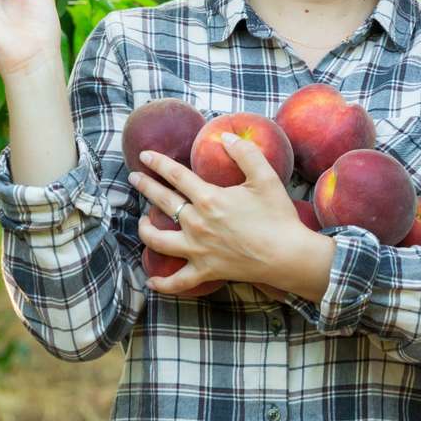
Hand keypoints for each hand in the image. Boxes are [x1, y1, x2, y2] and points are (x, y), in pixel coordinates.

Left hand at [132, 133, 335, 301]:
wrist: (286, 255)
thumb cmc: (277, 215)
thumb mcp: (265, 177)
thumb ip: (245, 153)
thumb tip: (226, 136)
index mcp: (209, 198)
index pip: (176, 176)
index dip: (158, 163)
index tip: (144, 155)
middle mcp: (196, 223)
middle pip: (162, 202)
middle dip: (145, 187)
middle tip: (134, 178)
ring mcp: (198, 249)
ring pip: (158, 241)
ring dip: (145, 230)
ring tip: (142, 221)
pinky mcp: (205, 271)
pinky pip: (177, 281)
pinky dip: (162, 283)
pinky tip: (152, 281)